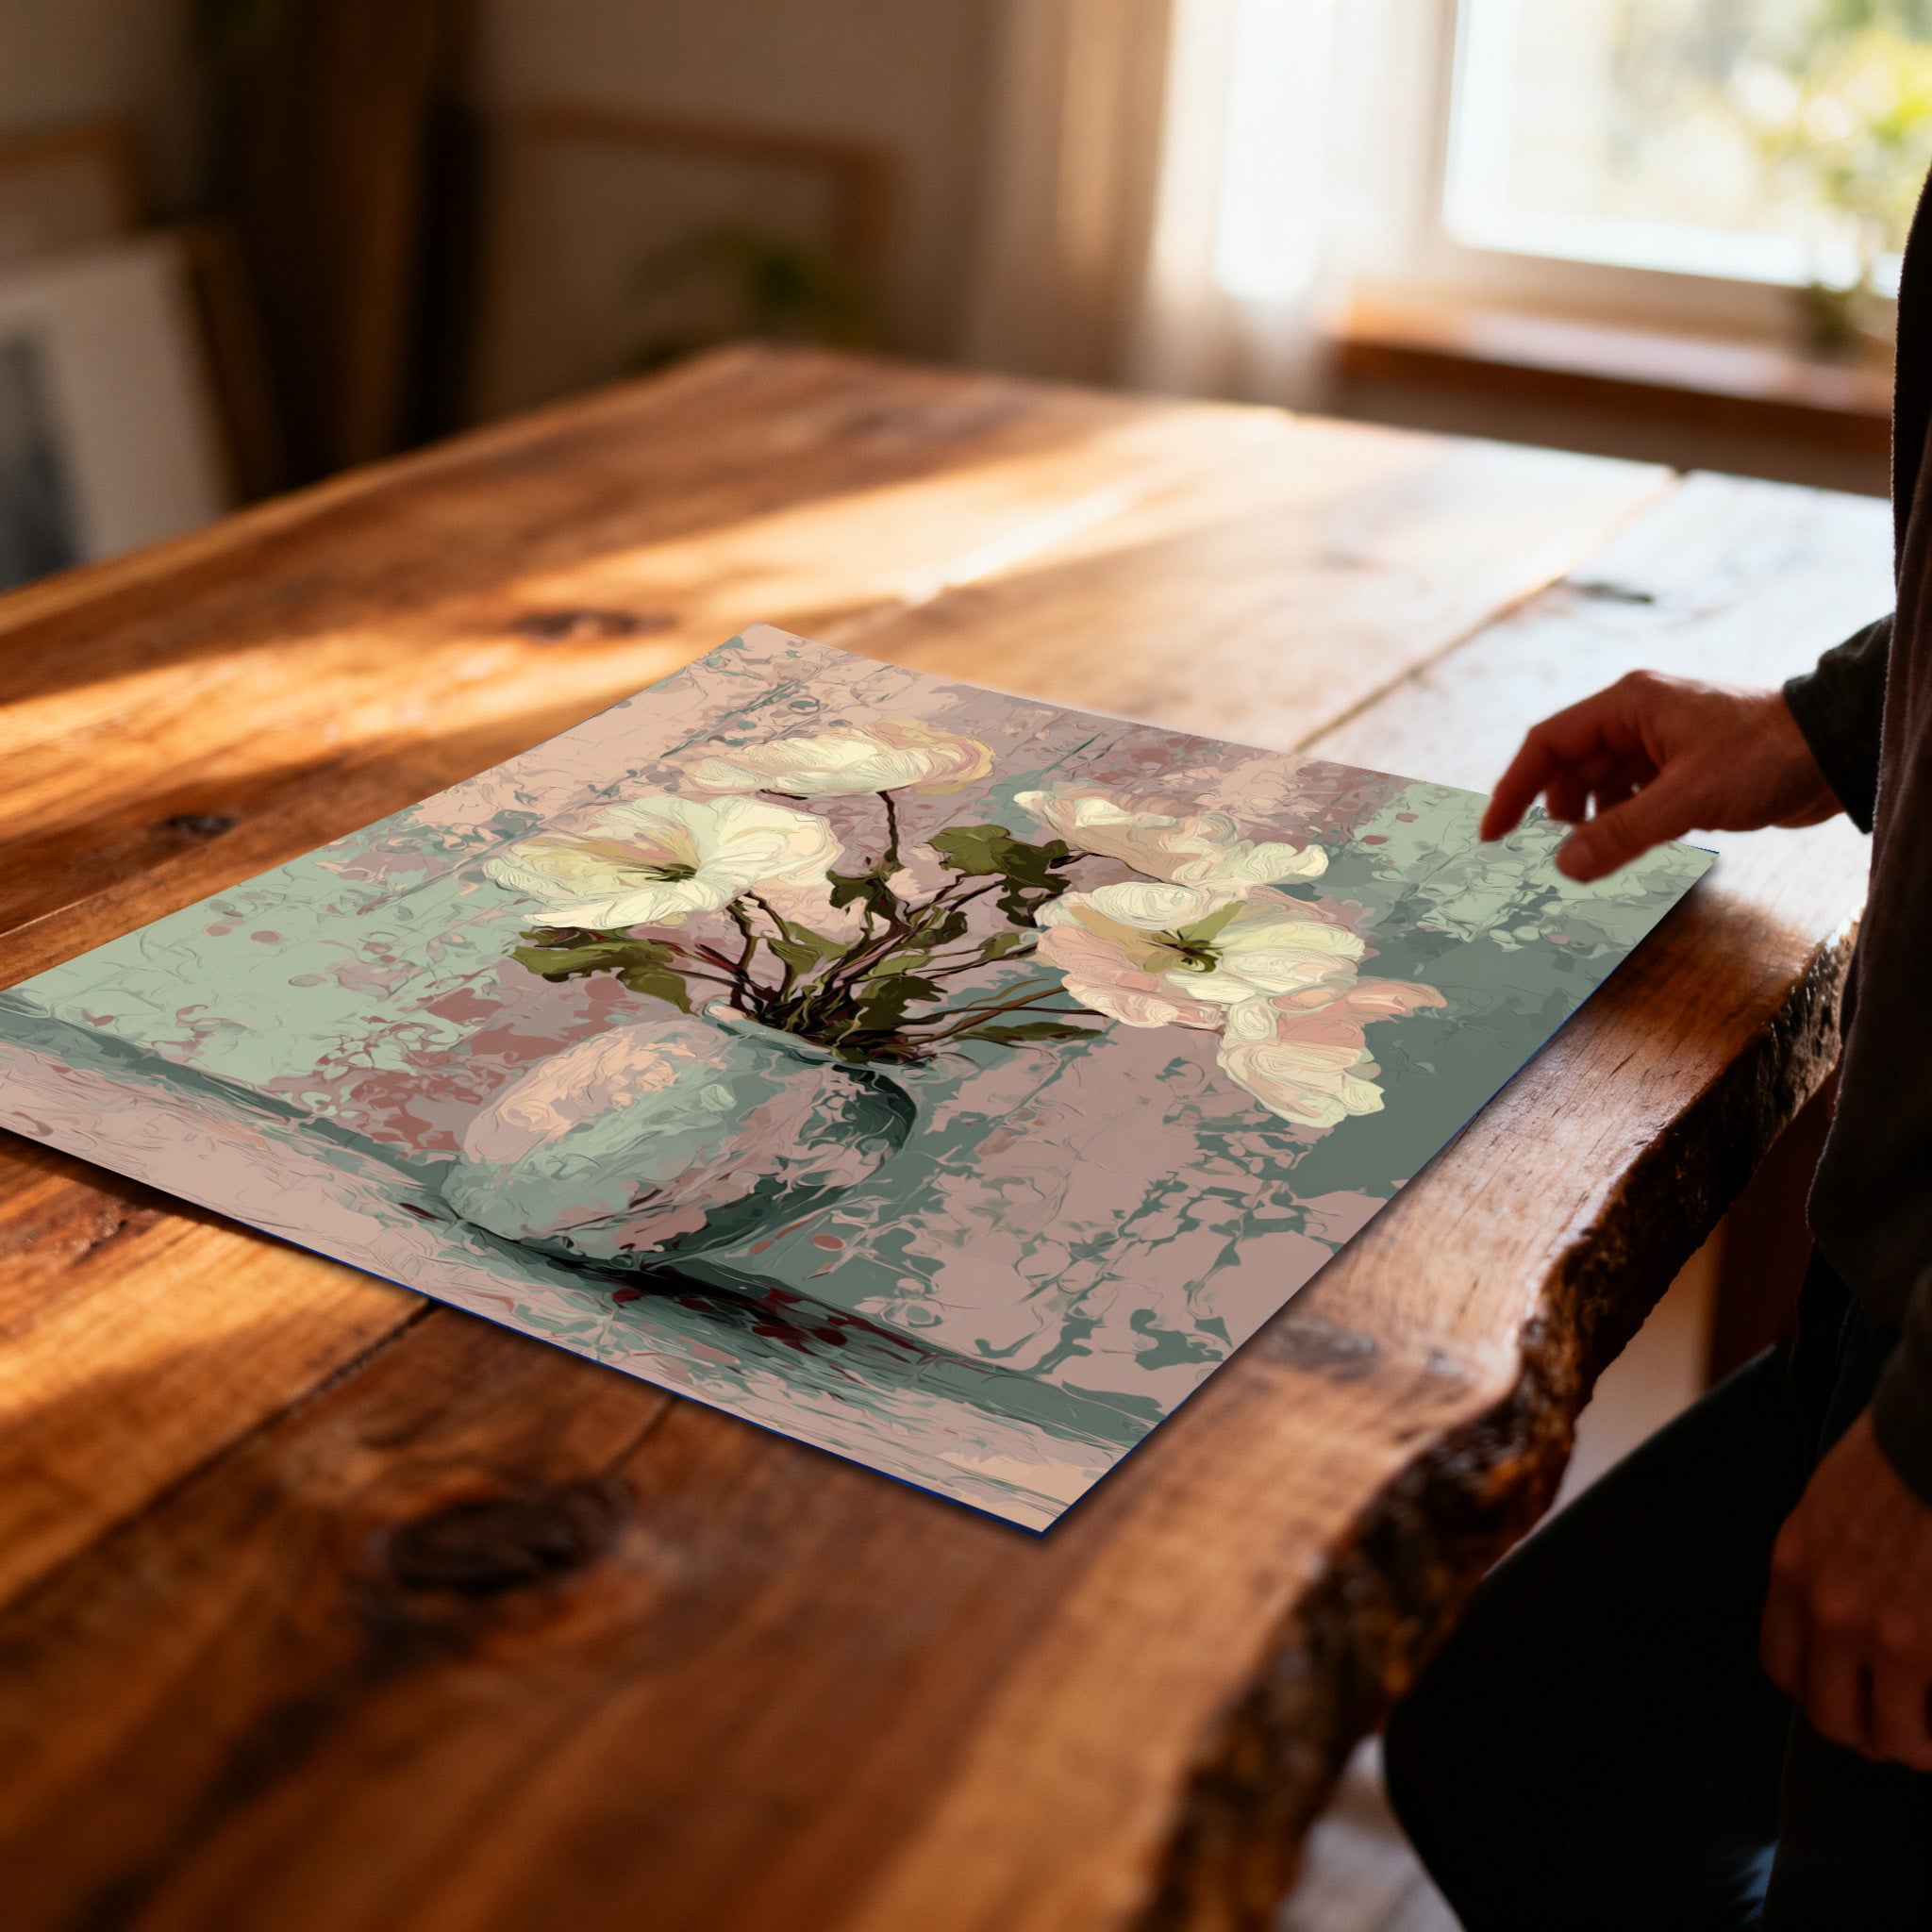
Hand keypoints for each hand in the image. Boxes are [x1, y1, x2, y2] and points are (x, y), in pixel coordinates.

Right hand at [1479, 671, 1840, 881]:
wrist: (1834, 750)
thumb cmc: (1765, 756)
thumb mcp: (1687, 799)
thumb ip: (1621, 833)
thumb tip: (1564, 867)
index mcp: (1628, 705)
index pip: (1548, 743)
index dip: (1514, 789)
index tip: (1494, 833)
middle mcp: (1637, 717)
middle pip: (1570, 765)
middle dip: (1553, 809)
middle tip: (1545, 854)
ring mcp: (1659, 741)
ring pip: (1600, 782)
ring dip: (1589, 819)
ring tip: (1591, 852)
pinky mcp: (1681, 767)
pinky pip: (1631, 794)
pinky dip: (1619, 820)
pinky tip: (1625, 844)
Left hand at [1760, 1410, 1931, 1769]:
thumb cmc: (1897, 1458)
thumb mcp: (1828, 1506)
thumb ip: (1823, 1564)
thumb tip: (1837, 1618)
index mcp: (1795, 1570)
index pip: (1782, 1667)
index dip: (1817, 1691)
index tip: (1848, 1693)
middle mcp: (1829, 1610)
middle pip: (1830, 1716)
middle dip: (1866, 1733)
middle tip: (1899, 1729)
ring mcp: (1887, 1634)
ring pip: (1890, 1735)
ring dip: (1913, 1746)